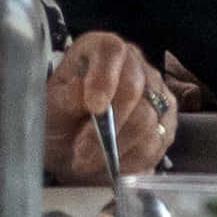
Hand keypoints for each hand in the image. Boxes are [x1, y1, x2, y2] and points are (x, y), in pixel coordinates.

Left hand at [41, 30, 174, 181]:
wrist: (71, 146)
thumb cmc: (59, 119)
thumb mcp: (50, 108)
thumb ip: (65, 99)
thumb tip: (81, 92)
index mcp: (101, 49)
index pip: (110, 51)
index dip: (104, 78)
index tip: (94, 107)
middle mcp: (134, 65)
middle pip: (133, 90)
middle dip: (107, 128)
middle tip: (81, 153)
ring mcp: (156, 93)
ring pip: (148, 121)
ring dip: (116, 149)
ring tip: (89, 163)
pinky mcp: (166, 122)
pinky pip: (156, 144)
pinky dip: (130, 161)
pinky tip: (110, 167)